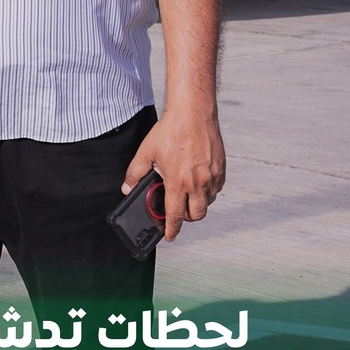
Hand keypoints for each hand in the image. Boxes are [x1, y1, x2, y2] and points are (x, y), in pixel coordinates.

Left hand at [123, 109, 224, 241]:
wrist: (193, 113)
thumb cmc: (170, 131)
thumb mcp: (146, 152)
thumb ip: (135, 173)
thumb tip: (128, 189)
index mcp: (178, 181)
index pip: (176, 215)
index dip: (172, 229)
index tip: (170, 236)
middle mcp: (198, 182)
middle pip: (197, 215)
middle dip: (186, 218)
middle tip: (177, 212)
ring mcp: (212, 176)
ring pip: (208, 202)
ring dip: (198, 204)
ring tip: (186, 193)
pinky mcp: (221, 169)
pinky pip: (216, 189)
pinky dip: (208, 191)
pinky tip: (197, 182)